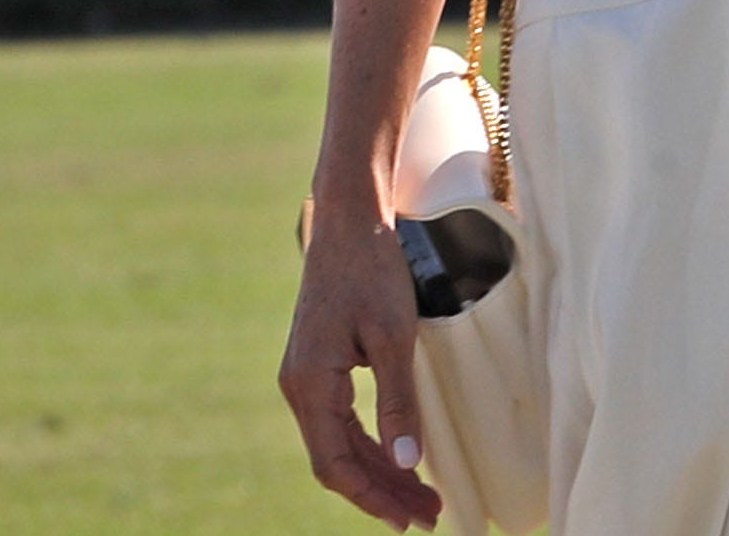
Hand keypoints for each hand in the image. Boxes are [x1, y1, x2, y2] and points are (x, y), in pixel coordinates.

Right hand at [278, 190, 443, 526]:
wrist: (348, 222)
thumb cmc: (372, 270)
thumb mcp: (393, 335)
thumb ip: (398, 400)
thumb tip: (408, 460)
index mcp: (310, 385)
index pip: (335, 464)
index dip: (372, 496)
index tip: (409, 518)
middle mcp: (299, 388)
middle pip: (338, 461)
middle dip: (382, 492)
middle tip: (429, 516)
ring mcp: (306, 379)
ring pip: (340, 444)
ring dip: (379, 472)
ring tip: (422, 497)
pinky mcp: (319, 368)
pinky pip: (341, 422)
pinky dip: (370, 445)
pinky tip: (399, 457)